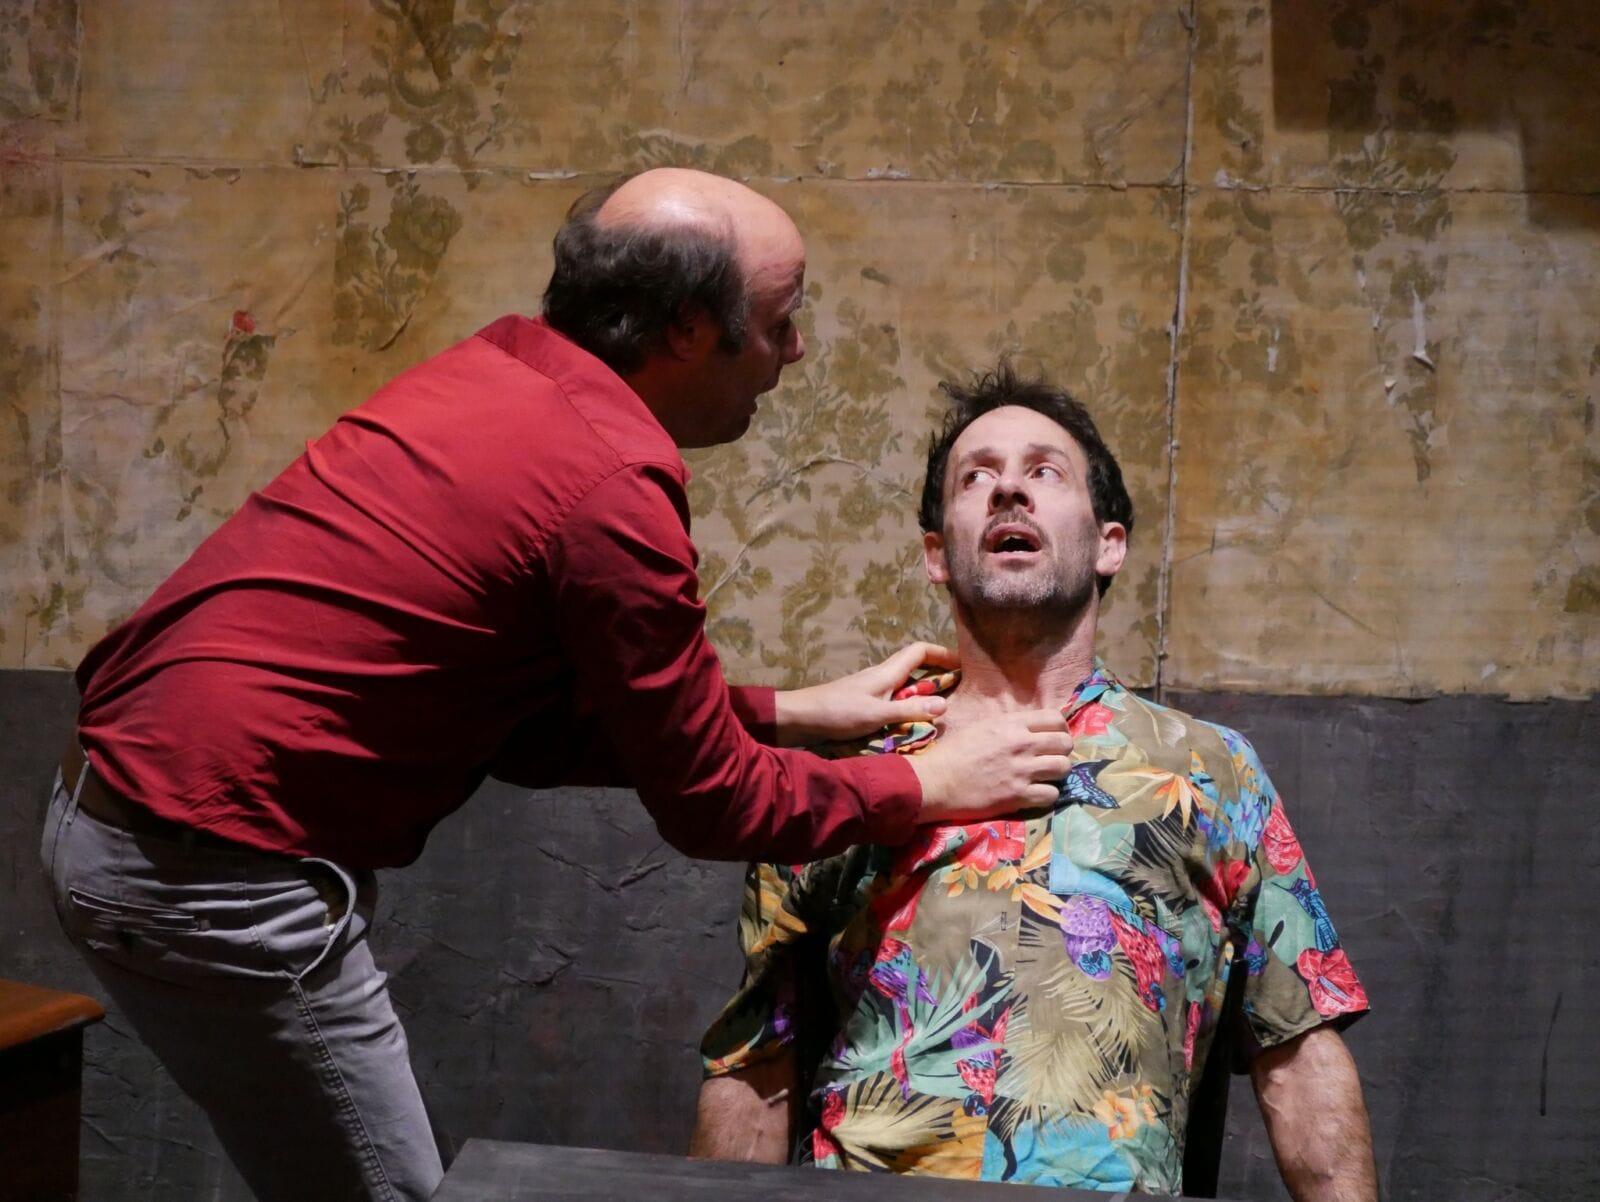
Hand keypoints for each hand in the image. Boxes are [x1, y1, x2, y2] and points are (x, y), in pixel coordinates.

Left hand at [771, 642, 958, 746]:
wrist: (800, 717)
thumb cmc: (837, 713)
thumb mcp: (878, 714)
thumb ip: (910, 711)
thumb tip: (946, 705)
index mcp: (887, 672)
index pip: (920, 650)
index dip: (944, 654)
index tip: (965, 665)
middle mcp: (882, 676)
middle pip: (916, 666)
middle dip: (939, 674)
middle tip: (960, 690)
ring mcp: (872, 689)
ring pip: (906, 684)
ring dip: (925, 692)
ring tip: (942, 709)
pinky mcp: (864, 702)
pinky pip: (895, 698)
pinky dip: (909, 705)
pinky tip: (912, 722)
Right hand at [907, 709, 1071, 822]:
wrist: (935, 781)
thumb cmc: (952, 752)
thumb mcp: (980, 726)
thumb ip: (1008, 725)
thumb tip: (1029, 728)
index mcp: (1011, 723)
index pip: (1055, 719)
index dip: (1060, 728)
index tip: (1054, 737)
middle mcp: (1021, 744)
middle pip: (1065, 743)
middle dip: (1062, 750)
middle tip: (1052, 758)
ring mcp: (1021, 771)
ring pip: (1063, 767)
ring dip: (1058, 773)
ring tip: (1046, 777)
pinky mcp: (1018, 796)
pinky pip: (1051, 795)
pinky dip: (1047, 795)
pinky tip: (1036, 794)